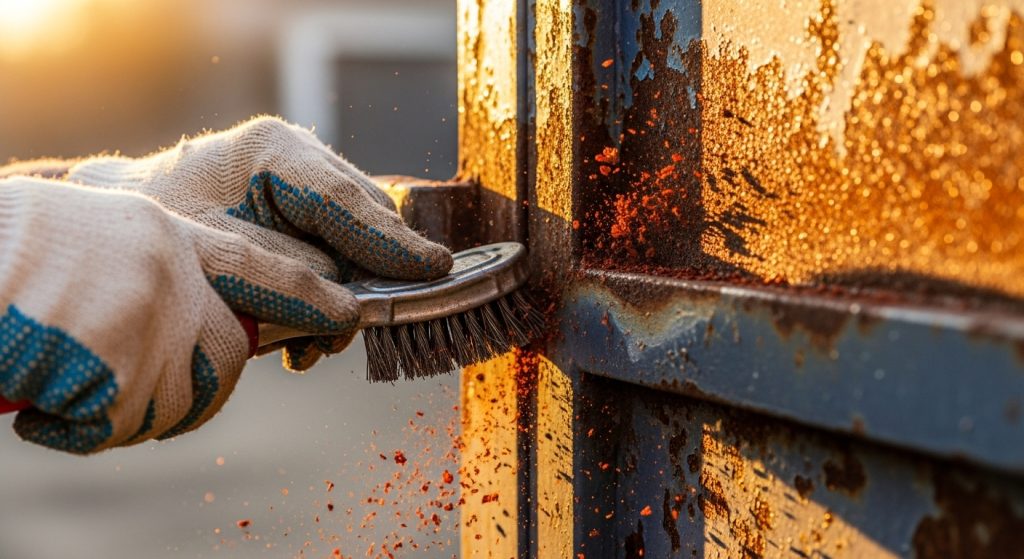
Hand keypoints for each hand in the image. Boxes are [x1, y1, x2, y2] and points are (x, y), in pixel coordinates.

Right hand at [0, 178, 357, 452]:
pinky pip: (119, 424)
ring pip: (176, 398)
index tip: (350, 314)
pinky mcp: (115, 358)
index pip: (264, 267)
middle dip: (188, 384)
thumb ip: (168, 274)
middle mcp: (169, 269)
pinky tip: (41, 398)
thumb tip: (226, 326)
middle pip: (228, 354)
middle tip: (122, 381)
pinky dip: (76, 427)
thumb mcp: (104, 239)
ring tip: (66, 378)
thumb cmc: (11, 255)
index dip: (312, 295)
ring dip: (122, 408)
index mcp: (165, 232)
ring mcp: (146, 312)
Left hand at [66, 116, 452, 369]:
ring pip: (360, 241)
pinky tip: (298, 332)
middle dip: (367, 278)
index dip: (392, 243)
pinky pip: (343, 252)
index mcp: (271, 153)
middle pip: (366, 220)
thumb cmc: (157, 234)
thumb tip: (350, 306)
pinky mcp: (307, 211)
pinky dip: (329, 296)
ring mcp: (306, 183)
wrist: (126, 226)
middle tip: (346, 333)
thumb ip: (286, 276)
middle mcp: (297, 160)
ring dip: (345, 296)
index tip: (435, 269)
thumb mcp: (216, 259)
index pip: (348, 201)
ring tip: (307, 344)